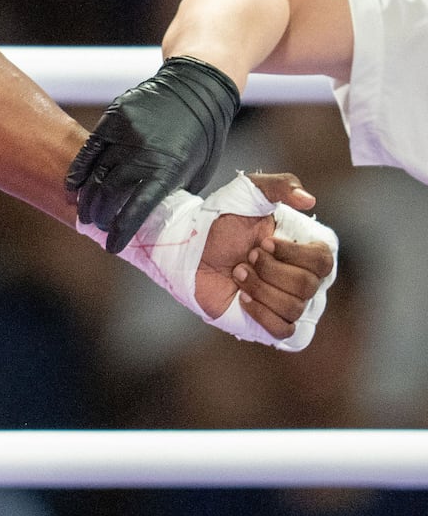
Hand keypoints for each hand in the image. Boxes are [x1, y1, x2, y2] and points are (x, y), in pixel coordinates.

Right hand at [65, 56, 240, 253]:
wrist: (198, 85)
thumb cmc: (204, 134)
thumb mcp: (199, 171)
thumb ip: (175, 193)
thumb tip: (156, 219)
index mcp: (169, 170)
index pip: (137, 209)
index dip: (121, 232)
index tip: (111, 246)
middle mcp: (144, 152)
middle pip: (110, 192)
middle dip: (100, 215)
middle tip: (95, 226)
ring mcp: (126, 132)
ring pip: (97, 172)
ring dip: (88, 196)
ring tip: (84, 211)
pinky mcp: (114, 117)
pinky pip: (90, 148)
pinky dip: (79, 169)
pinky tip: (74, 185)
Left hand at [196, 173, 335, 342]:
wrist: (189, 246)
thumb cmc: (221, 218)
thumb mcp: (249, 191)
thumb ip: (280, 185)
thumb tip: (309, 199)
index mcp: (305, 248)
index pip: (324, 261)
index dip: (293, 253)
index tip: (265, 241)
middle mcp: (302, 277)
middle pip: (308, 286)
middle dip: (269, 269)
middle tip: (247, 256)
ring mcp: (287, 302)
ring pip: (294, 307)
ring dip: (258, 287)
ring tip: (237, 271)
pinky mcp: (269, 323)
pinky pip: (283, 330)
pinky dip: (261, 313)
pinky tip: (242, 297)